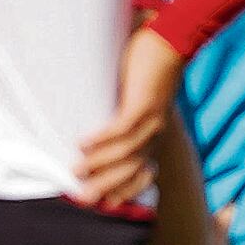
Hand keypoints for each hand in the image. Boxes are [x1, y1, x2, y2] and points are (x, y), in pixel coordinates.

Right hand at [72, 24, 186, 207]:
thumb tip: (99, 132)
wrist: (169, 42)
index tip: (104, 203)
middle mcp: (157, 134)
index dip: (124, 189)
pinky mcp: (144, 105)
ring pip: (125, 152)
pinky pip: (122, 129)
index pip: (141, 172)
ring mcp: (152, 121)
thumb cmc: (147, 69)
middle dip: (107, 185)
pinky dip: (102, 138)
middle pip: (131, 169)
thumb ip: (124, 116)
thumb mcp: (138, 100)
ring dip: (99, 163)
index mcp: (155, 136)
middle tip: (83, 197)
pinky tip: (83, 142)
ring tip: (75, 169)